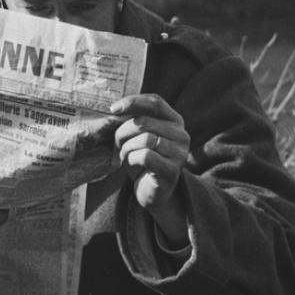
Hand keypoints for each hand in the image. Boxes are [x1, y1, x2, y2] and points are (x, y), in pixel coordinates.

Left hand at [110, 93, 190, 240]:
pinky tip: (134, 167)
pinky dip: (132, 161)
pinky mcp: (172, 171)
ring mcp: (180, 153)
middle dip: (123, 133)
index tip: (113, 109)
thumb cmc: (143, 161)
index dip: (133, 102)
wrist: (153, 193)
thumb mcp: (139, 136)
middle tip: (119, 146)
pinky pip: (145, 156)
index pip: (155, 102)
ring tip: (127, 158)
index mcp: (174, 121)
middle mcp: (181, 135)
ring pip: (144, 139)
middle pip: (144, 122)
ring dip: (127, 149)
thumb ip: (134, 120)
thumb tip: (115, 109)